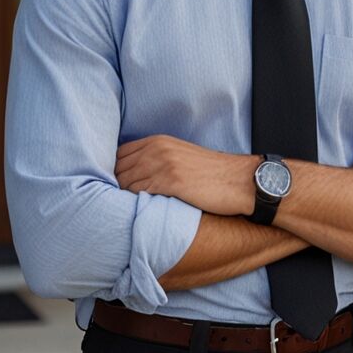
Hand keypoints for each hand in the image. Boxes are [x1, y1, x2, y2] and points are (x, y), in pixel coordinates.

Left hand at [115, 135, 255, 215]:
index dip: (113, 172)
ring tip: (122, 211)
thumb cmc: (211, 174)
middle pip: (118, 168)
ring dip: (121, 197)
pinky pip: (139, 192)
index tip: (114, 187)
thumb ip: (157, 158)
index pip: (120, 154)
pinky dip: (133, 203)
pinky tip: (137, 211)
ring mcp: (163, 163)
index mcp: (159, 141)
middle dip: (114, 185)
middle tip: (113, 203)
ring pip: (125, 182)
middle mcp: (158, 148)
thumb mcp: (180, 156)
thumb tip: (135, 175)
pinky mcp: (170, 181)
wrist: (239, 181)